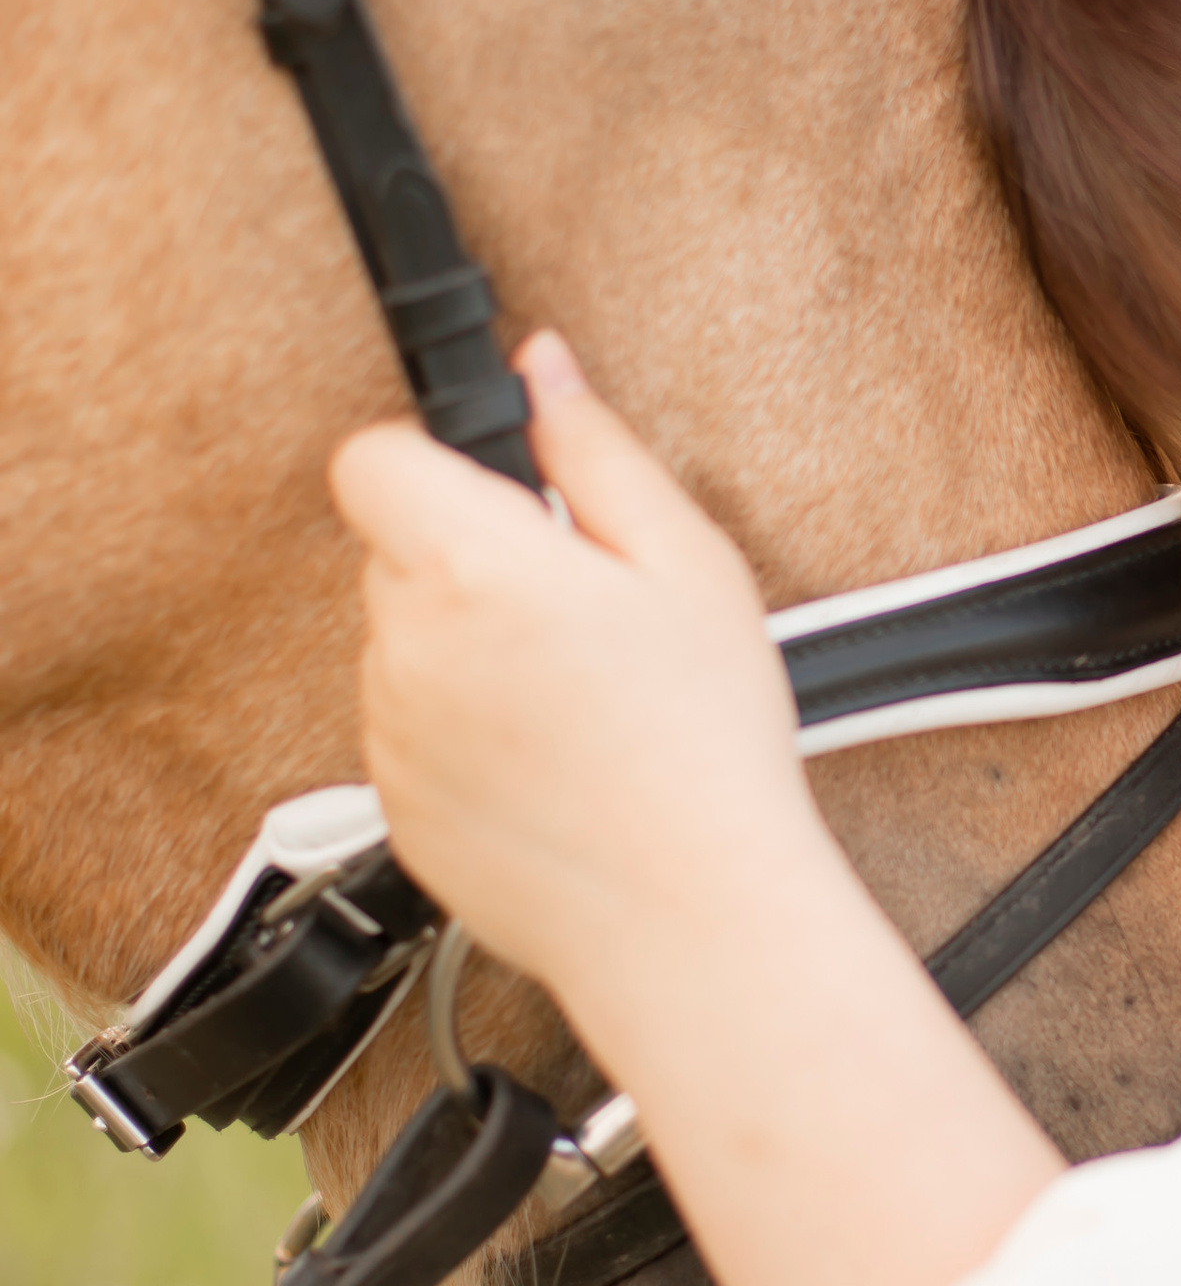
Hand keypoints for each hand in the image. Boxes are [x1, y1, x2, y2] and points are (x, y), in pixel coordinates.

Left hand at [331, 333, 820, 1010]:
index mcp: (470, 569)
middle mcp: (405, 647)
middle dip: (471, 556)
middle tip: (579, 607)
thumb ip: (596, 448)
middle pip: (396, 551)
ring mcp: (389, 733)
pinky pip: (411, 728)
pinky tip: (554, 757)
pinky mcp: (395, 805)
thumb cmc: (704, 747)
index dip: (433, 456)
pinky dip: (465, 729)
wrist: (689, 917)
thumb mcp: (688, 562)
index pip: (372, 457)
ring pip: (404, 643)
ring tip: (576, 695)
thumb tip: (543, 368)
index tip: (497, 486)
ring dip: (466, 646)